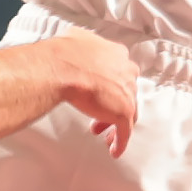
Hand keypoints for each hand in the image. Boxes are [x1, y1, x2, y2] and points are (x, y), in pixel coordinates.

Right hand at [44, 31, 138, 155]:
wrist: (63, 66)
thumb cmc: (64, 54)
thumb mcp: (76, 40)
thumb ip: (82, 45)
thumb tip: (73, 44)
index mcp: (117, 54)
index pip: (121, 74)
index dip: (111, 86)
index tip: (103, 94)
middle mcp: (127, 72)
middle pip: (126, 94)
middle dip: (113, 106)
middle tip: (102, 116)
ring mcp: (127, 93)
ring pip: (128, 113)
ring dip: (116, 125)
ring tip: (105, 135)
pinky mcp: (124, 112)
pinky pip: (125, 132)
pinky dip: (120, 142)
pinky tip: (114, 150)